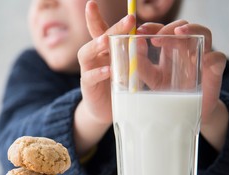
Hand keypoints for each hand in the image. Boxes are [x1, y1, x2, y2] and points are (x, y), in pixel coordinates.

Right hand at [77, 1, 134, 124]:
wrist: (104, 109)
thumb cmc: (115, 85)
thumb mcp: (124, 67)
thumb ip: (130, 54)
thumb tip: (142, 39)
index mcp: (103, 49)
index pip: (99, 29)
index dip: (94, 16)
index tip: (92, 3)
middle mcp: (93, 56)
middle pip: (98, 37)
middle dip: (111, 27)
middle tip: (129, 20)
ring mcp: (88, 70)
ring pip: (86, 54)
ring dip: (96, 46)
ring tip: (106, 41)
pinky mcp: (88, 86)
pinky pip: (90, 77)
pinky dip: (99, 73)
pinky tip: (108, 71)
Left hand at [137, 20, 226, 124]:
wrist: (186, 113)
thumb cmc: (169, 93)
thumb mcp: (152, 79)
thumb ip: (142, 65)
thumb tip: (134, 45)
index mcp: (171, 50)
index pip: (164, 30)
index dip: (153, 27)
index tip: (140, 30)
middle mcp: (187, 50)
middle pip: (183, 27)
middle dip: (170, 28)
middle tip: (156, 36)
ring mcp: (202, 58)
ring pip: (204, 34)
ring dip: (193, 30)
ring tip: (179, 33)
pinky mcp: (214, 71)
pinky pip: (218, 58)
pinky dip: (212, 56)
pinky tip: (202, 60)